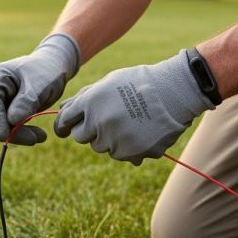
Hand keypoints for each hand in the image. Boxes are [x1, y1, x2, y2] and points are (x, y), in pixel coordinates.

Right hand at [0, 33, 79, 145]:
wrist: (51, 67)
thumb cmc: (47, 71)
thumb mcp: (41, 84)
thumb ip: (27, 101)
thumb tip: (12, 121)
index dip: (0, 125)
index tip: (22, 138)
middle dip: (11, 133)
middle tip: (37, 139)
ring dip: (16, 135)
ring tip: (40, 136)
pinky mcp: (0, 109)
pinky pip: (4, 127)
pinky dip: (18, 133)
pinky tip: (35, 134)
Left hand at [54, 50, 215, 164]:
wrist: (175, 92)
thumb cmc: (139, 83)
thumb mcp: (108, 82)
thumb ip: (84, 97)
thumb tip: (63, 109)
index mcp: (90, 103)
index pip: (65, 120)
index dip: (63, 124)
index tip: (64, 128)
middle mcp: (99, 123)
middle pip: (80, 137)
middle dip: (88, 130)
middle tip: (105, 120)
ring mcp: (116, 140)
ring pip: (101, 147)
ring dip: (109, 138)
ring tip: (128, 121)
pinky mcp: (131, 153)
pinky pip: (121, 155)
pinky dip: (126, 146)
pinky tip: (140, 131)